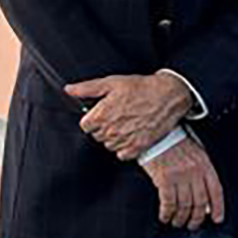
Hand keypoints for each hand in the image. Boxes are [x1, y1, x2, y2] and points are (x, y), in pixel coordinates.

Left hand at [67, 73, 191, 159]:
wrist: (169, 96)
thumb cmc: (141, 87)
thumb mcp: (112, 82)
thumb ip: (87, 88)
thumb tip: (69, 89)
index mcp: (100, 116)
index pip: (85, 126)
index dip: (94, 117)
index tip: (104, 111)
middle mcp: (110, 131)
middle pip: (97, 136)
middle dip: (105, 126)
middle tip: (119, 114)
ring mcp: (123, 141)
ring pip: (109, 145)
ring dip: (115, 136)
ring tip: (128, 122)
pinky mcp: (137, 148)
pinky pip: (122, 154)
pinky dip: (126, 146)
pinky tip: (133, 133)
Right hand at [139, 137, 225, 230]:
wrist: (157, 134)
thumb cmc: (176, 145)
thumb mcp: (196, 155)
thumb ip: (203, 174)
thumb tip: (206, 200)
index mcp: (205, 164)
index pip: (216, 190)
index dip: (218, 207)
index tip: (217, 219)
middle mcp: (195, 171)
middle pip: (200, 202)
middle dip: (197, 218)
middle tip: (192, 225)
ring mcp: (180, 176)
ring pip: (184, 205)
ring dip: (181, 218)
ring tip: (177, 222)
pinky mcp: (164, 179)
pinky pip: (168, 203)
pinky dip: (167, 213)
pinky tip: (165, 217)